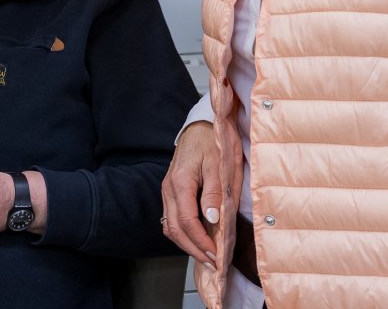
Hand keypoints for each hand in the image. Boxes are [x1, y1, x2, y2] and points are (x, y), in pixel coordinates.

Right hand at [161, 121, 220, 266]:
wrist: (201, 126)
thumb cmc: (214, 142)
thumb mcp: (220, 164)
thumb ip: (214, 192)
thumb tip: (211, 220)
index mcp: (181, 181)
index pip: (187, 221)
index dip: (202, 242)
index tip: (217, 255)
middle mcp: (169, 188)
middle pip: (175, 228)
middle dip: (194, 249)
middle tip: (213, 262)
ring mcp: (167, 190)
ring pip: (170, 226)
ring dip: (187, 244)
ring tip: (206, 255)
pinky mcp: (170, 191)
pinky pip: (171, 218)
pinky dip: (183, 233)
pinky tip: (197, 239)